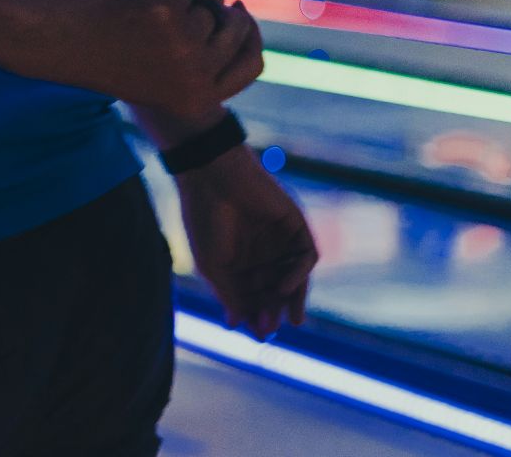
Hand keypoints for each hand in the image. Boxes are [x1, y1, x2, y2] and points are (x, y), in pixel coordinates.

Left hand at [43, 0, 263, 119]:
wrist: (51, 35)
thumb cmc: (101, 51)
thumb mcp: (156, 70)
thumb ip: (198, 57)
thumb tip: (239, 14)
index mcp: (196, 101)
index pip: (251, 65)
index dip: (249, 36)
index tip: (239, 13)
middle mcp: (195, 76)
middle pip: (236, 28)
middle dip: (214, 8)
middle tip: (172, 8)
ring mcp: (182, 42)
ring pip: (209, 0)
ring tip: (138, 9)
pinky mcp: (165, 5)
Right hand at [177, 146, 317, 339]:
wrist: (213, 176)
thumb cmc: (205, 219)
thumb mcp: (212, 264)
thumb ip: (229, 294)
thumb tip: (235, 325)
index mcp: (238, 262)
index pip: (253, 296)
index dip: (256, 316)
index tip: (257, 335)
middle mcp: (261, 253)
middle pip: (275, 290)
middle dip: (274, 311)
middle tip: (272, 329)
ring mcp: (280, 240)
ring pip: (294, 277)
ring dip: (293, 298)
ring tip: (291, 319)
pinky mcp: (295, 226)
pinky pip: (305, 257)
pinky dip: (298, 275)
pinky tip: (285, 287)